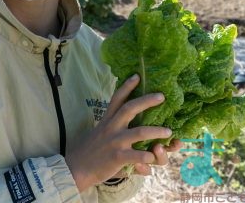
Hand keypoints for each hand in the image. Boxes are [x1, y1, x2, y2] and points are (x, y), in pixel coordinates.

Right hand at [64, 74, 172, 191]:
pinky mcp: (117, 157)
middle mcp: (111, 128)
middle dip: (146, 101)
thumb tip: (123, 121)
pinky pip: (136, 155)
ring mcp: (115, 142)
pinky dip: (147, 156)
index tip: (137, 76)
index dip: (126, 86)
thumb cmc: (90, 151)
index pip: (117, 99)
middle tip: (161, 96)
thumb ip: (113, 129)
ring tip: (169, 132)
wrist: (76, 168)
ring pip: (139, 132)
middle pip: (130, 109)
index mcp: (107, 120)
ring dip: (156, 131)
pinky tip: (153, 157)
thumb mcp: (99, 133)